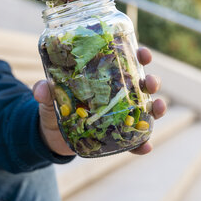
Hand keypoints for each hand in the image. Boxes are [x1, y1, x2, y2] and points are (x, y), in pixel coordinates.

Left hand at [33, 47, 166, 155]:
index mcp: (106, 77)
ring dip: (157, 107)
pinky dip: (142, 144)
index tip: (143, 54)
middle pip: (142, 84)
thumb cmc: (54, 107)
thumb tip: (42, 89)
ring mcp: (121, 114)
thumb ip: (44, 92)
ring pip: (146, 108)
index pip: (127, 61)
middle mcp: (118, 93)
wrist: (52, 135)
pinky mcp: (118, 135)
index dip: (139, 56)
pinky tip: (146, 147)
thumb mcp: (48, 97)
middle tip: (150, 82)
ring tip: (158, 107)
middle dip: (152, 81)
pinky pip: (135, 139)